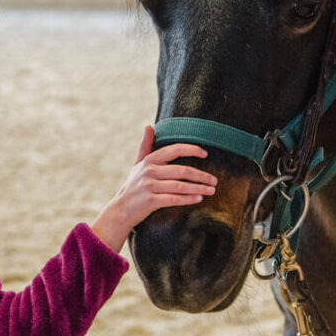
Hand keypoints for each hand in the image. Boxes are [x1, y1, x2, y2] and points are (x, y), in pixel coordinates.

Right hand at [91, 126, 216, 251]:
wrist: (120, 210)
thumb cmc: (133, 185)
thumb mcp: (138, 164)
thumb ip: (145, 146)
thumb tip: (148, 126)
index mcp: (149, 160)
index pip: (174, 150)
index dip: (191, 150)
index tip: (205, 153)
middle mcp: (149, 171)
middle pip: (182, 171)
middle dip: (201, 175)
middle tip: (214, 180)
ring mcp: (149, 186)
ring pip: (180, 186)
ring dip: (199, 188)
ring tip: (211, 190)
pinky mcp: (150, 201)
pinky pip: (174, 199)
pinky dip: (188, 199)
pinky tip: (199, 198)